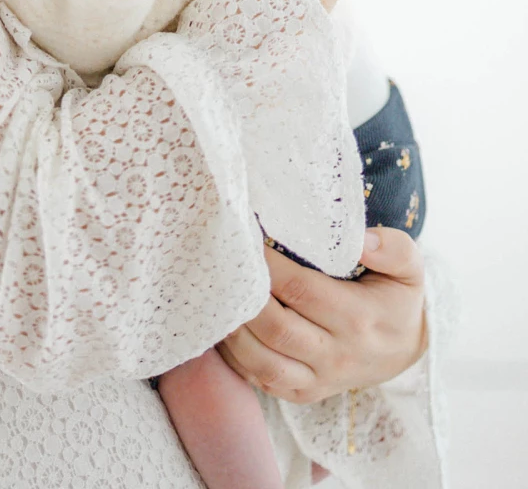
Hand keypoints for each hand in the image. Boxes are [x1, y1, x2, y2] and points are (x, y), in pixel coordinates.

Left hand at [216, 228, 428, 404]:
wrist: (404, 349)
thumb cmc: (396, 298)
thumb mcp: (408, 268)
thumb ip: (392, 248)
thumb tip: (361, 240)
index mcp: (358, 318)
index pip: (301, 290)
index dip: (268, 265)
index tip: (248, 238)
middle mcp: (337, 355)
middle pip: (276, 328)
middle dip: (246, 296)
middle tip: (226, 265)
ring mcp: (319, 379)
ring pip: (263, 362)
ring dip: (234, 330)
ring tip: (221, 295)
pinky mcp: (305, 392)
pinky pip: (262, 381)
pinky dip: (236, 358)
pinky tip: (226, 326)